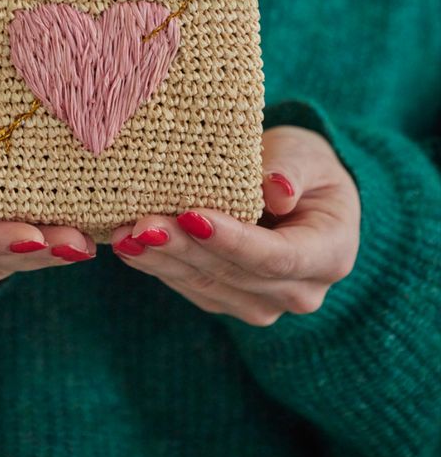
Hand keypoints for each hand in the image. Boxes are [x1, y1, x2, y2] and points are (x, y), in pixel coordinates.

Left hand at [109, 125, 359, 325]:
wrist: (297, 187)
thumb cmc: (303, 164)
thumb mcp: (305, 153)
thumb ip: (291, 170)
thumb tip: (276, 190)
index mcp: (330, 254)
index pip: (277, 257)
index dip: (233, 240)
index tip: (192, 215)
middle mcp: (300, 292)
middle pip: (235, 275)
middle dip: (184, 249)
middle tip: (143, 225)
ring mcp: (264, 303)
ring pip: (207, 286)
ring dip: (163, 261)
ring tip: (126, 236)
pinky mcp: (230, 301)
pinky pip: (191, 287)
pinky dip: (159, 266)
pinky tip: (129, 247)